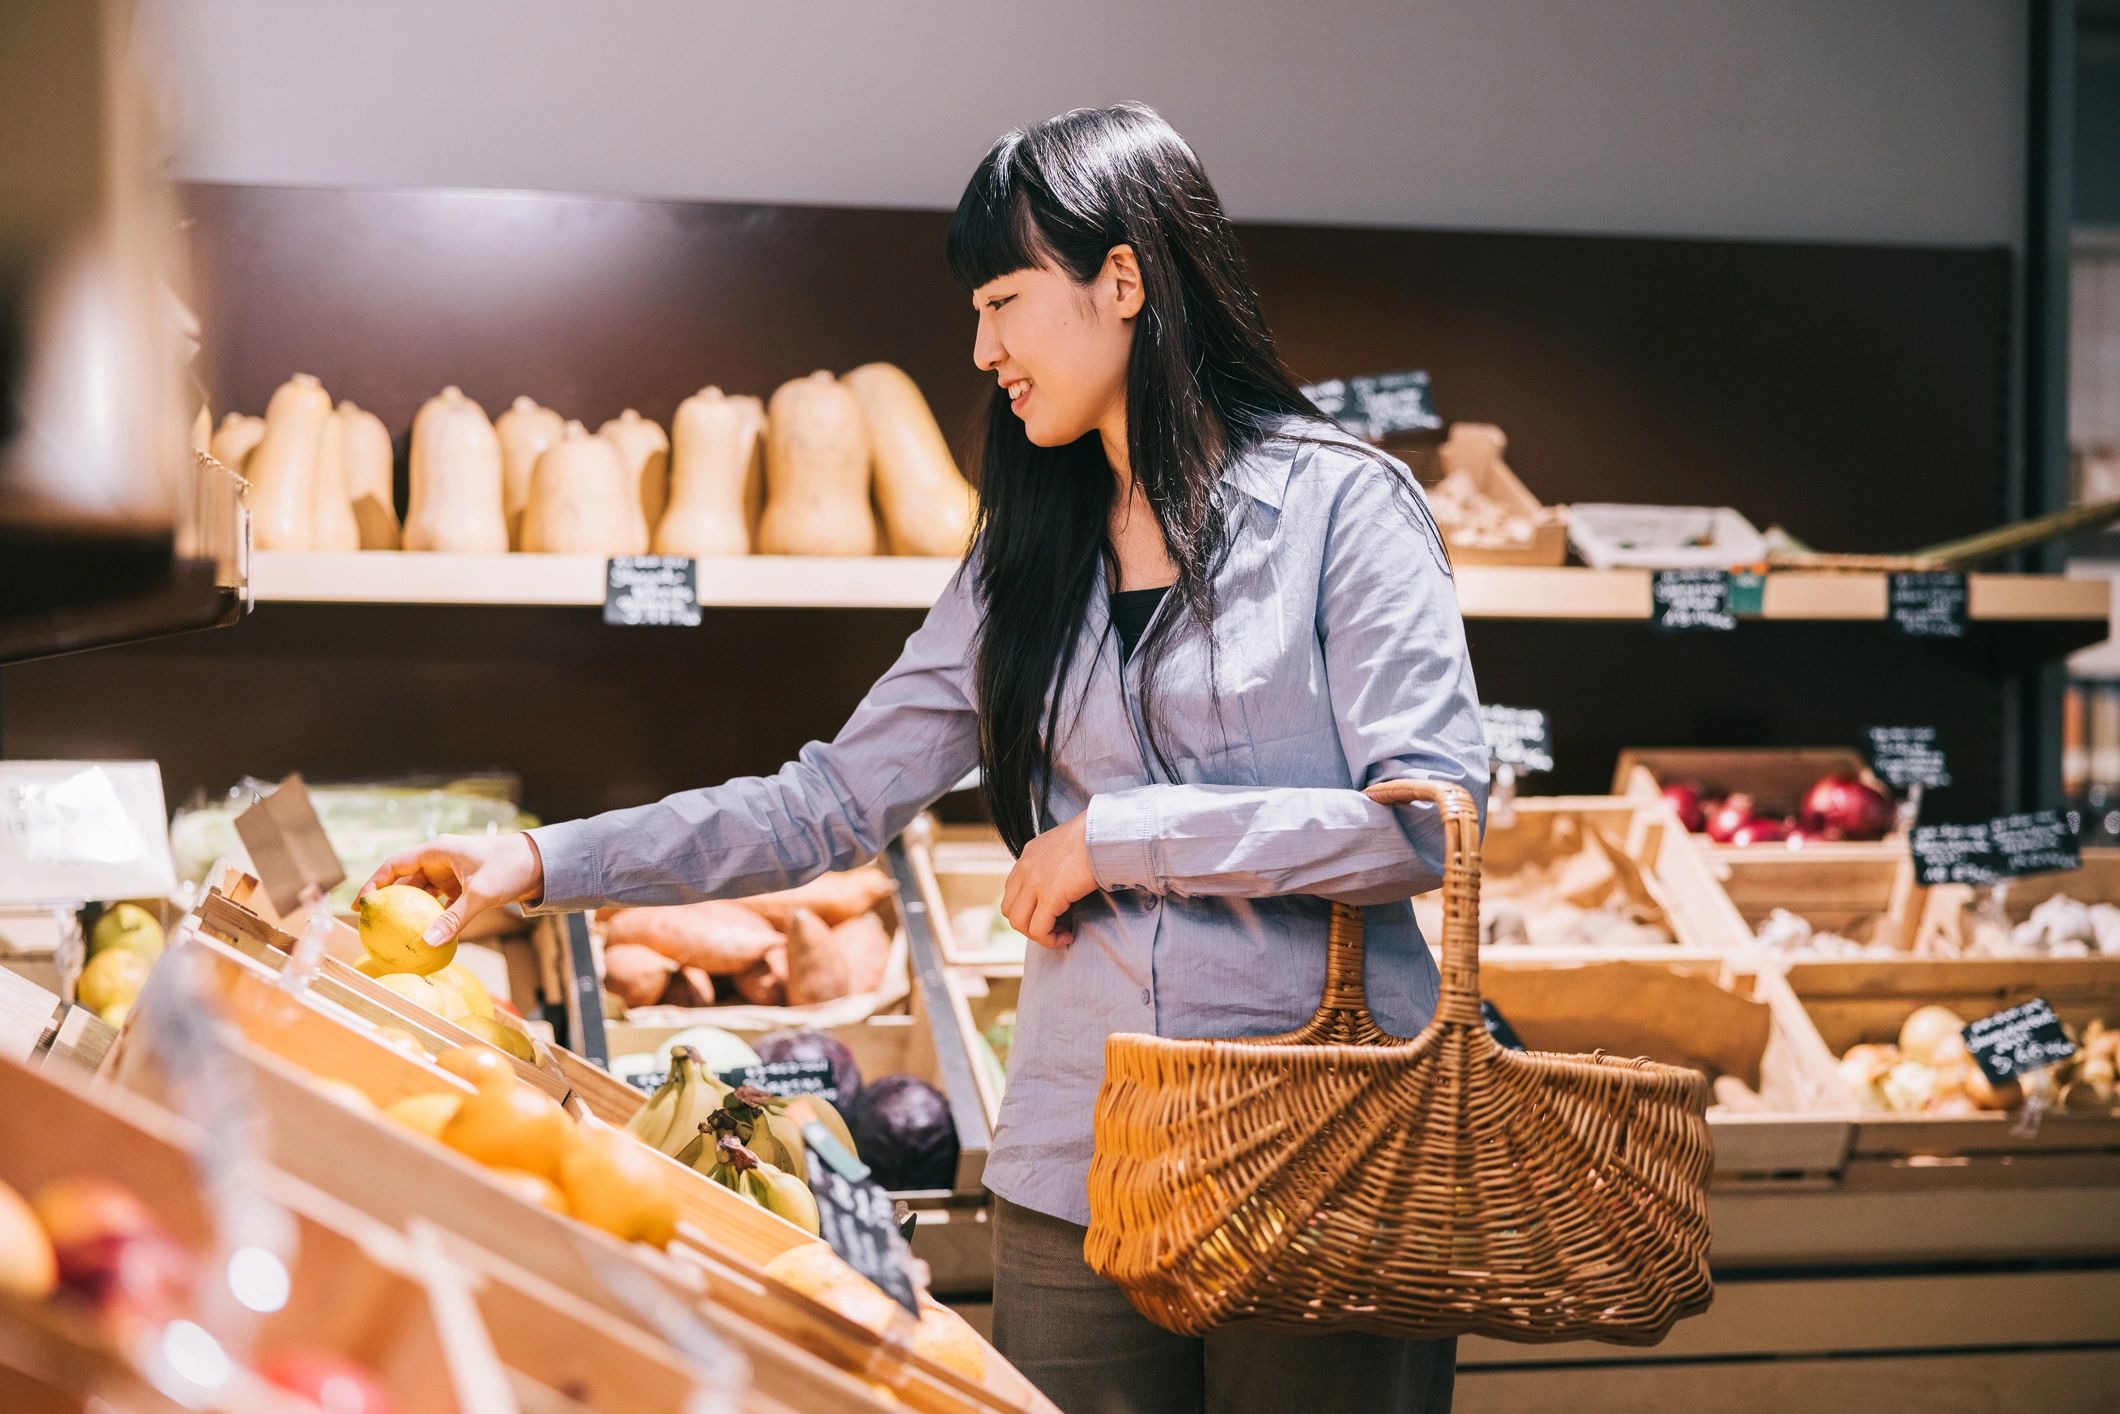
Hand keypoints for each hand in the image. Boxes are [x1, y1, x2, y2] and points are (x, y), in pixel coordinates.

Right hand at [362, 832, 543, 945]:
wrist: (542, 864)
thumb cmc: (511, 868)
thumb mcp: (480, 894)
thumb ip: (453, 919)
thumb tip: (427, 943)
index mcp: (437, 851)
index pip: (395, 865)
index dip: (374, 883)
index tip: (361, 904)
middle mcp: (440, 859)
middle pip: (405, 880)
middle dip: (389, 900)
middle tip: (373, 924)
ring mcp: (452, 872)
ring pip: (422, 892)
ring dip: (411, 910)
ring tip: (394, 933)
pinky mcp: (464, 885)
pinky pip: (440, 902)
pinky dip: (432, 916)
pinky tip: (425, 935)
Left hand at [1001, 813, 1097, 948]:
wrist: (1104, 833)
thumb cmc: (1095, 838)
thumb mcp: (1065, 844)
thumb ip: (1055, 861)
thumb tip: (1064, 880)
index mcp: (1028, 855)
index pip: (1012, 891)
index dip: (1027, 909)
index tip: (1049, 914)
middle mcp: (1025, 869)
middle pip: (1009, 910)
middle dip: (1029, 925)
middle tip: (1054, 927)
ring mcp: (1034, 883)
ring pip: (1019, 923)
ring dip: (1039, 935)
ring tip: (1062, 934)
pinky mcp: (1049, 896)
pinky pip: (1039, 930)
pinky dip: (1051, 940)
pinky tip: (1068, 936)